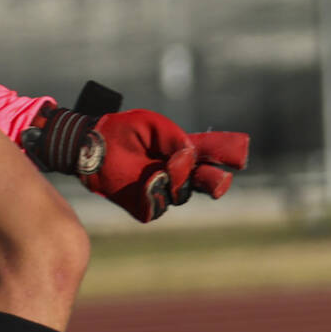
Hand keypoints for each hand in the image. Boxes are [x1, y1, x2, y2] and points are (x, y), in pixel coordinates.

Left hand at [24, 104, 248, 222]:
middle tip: (217, 180)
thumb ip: (177, 138)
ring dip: (174, 180)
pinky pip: (159, 204)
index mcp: (182, 153)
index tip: (240, 157)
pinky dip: (155, 192)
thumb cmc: (121, 130)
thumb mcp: (153, 125)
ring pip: (182, 194)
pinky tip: (146, 180)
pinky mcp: (146, 206)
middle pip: (209, 183)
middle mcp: (177, 175)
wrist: (90, 145)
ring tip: (156, 166)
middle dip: (214, 181)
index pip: (213, 157)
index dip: (228, 156)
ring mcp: (163, 192)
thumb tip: (188, 160)